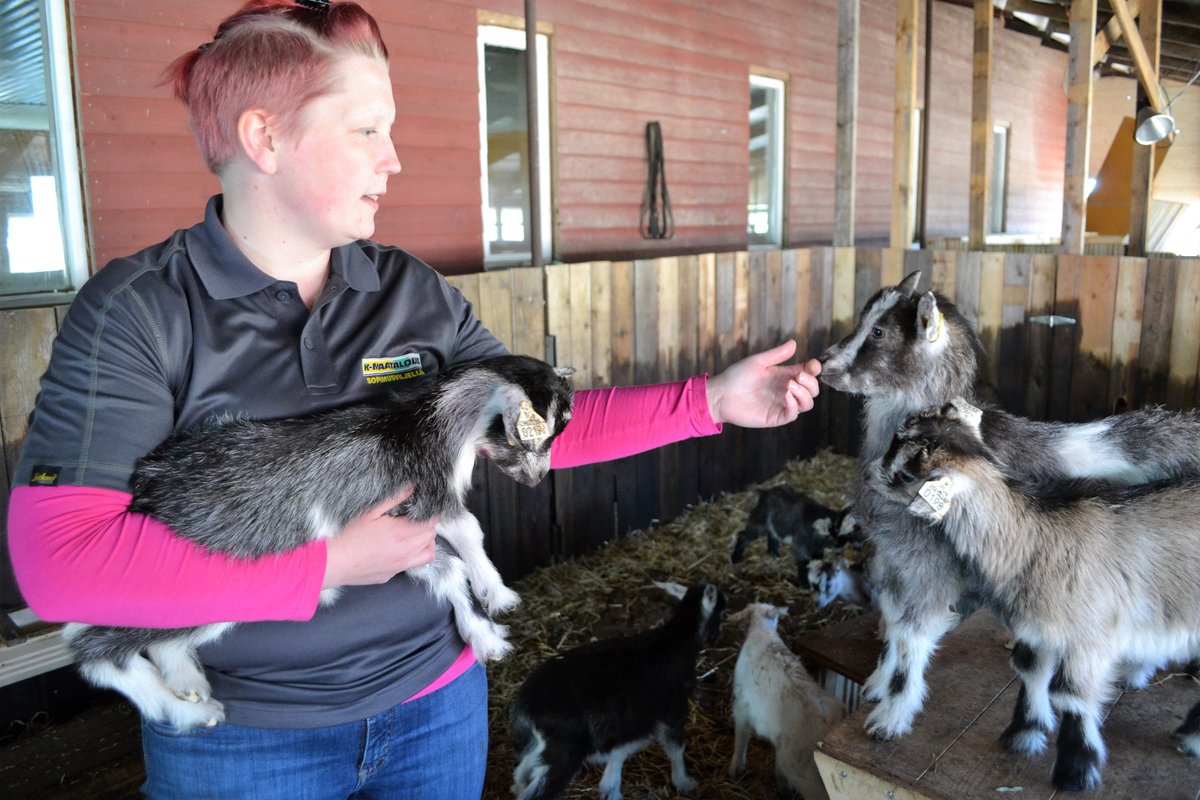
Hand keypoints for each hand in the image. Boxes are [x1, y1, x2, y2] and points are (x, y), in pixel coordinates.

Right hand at [322, 487, 438, 589]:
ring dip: (426, 544)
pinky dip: (411, 556)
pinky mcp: (390, 575)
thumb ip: (394, 499)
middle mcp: (406, 551)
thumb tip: (411, 488)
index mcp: (402, 533)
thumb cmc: (348, 535)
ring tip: (413, 536)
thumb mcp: (370, 512)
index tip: (426, 509)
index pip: (431, 523)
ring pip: (428, 555)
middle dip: (428, 527)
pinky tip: (397, 549)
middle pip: (431, 538)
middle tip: (416, 519)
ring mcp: (399, 566)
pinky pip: (410, 565)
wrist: (332, 562)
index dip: (431, 514)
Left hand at [706, 340, 820, 427]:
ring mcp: (782, 404)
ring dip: (804, 394)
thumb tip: (794, 343)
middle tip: (798, 376)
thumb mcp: (758, 362)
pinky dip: (794, 405)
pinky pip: (793, 415)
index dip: (814, 370)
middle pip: (812, 390)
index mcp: (785, 376)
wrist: (721, 394)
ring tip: (790, 386)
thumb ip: (777, 354)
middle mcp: (787, 390)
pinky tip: (786, 395)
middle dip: (811, 382)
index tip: (813, 364)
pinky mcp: (775, 417)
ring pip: (807, 404)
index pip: (808, 374)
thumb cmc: (737, 376)